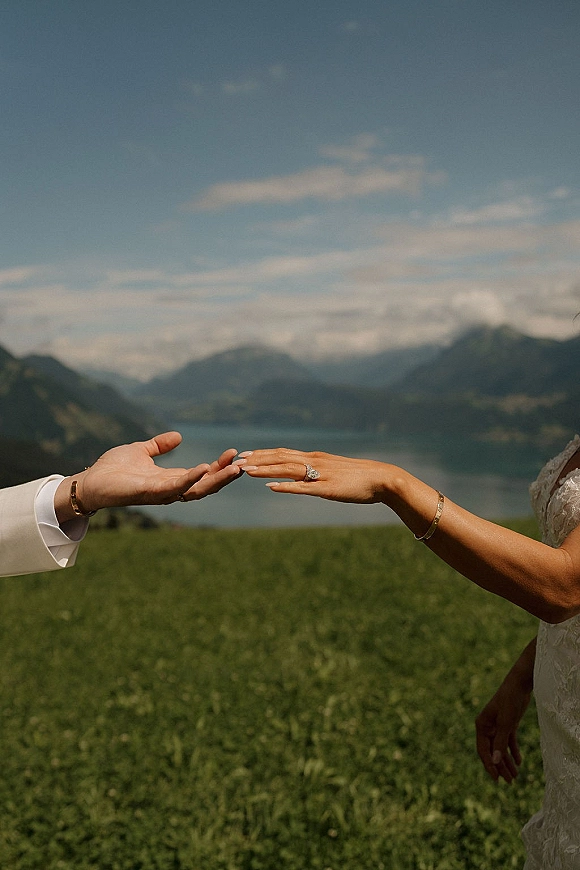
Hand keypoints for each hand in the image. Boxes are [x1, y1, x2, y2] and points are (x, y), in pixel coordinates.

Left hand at [55, 432, 242, 521]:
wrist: (90, 482)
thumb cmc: (113, 470)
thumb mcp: (141, 451)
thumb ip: (159, 445)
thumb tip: (179, 436)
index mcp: (170, 479)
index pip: (202, 476)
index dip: (219, 467)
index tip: (233, 453)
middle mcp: (170, 490)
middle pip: (205, 486)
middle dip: (225, 476)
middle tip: (243, 463)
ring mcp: (161, 493)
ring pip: (196, 490)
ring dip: (216, 479)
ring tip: (234, 468)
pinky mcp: (150, 492)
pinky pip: (175, 488)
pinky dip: (191, 478)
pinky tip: (205, 467)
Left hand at [241, 448, 390, 503]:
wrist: (382, 479)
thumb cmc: (359, 478)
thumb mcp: (334, 472)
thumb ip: (317, 473)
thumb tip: (303, 478)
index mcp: (315, 458)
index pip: (283, 453)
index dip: (262, 454)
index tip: (245, 455)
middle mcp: (315, 462)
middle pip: (280, 458)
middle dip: (257, 460)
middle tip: (236, 460)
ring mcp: (321, 474)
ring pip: (288, 469)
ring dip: (265, 469)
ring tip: (246, 471)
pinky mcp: (327, 489)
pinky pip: (303, 487)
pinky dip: (286, 486)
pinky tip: (271, 486)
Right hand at [475, 673, 531, 783]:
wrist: (519, 685)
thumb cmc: (509, 701)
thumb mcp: (506, 723)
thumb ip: (500, 742)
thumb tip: (495, 762)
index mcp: (482, 725)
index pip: (483, 751)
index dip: (489, 766)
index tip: (497, 779)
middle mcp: (487, 727)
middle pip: (492, 752)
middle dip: (500, 767)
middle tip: (510, 782)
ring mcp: (497, 726)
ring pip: (501, 748)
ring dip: (507, 762)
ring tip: (516, 776)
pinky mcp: (507, 724)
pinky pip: (508, 742)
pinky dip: (513, 752)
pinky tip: (519, 762)